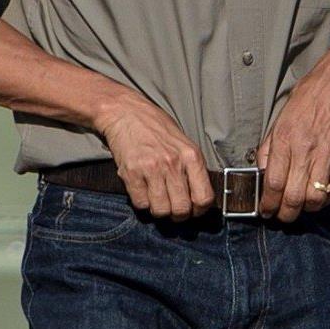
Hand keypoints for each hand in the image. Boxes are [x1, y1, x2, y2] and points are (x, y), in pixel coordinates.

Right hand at [94, 88, 213, 218]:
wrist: (126, 113)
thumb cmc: (156, 128)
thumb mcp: (184, 143)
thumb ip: (192, 168)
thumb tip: (199, 198)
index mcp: (191, 156)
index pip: (204, 197)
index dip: (199, 210)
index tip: (194, 209)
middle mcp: (173, 163)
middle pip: (181, 209)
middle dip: (178, 215)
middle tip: (173, 208)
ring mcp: (151, 169)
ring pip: (161, 210)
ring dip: (159, 209)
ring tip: (156, 198)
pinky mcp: (130, 173)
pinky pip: (140, 203)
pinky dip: (142, 202)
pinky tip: (142, 190)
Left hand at [257, 52, 329, 222]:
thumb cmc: (308, 97)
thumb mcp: (280, 118)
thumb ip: (270, 147)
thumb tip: (262, 173)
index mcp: (285, 139)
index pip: (273, 182)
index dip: (268, 204)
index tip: (267, 211)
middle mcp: (305, 148)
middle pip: (294, 196)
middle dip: (286, 214)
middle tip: (283, 216)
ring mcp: (328, 152)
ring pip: (316, 196)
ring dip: (307, 209)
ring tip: (302, 208)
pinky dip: (328, 199)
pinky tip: (322, 197)